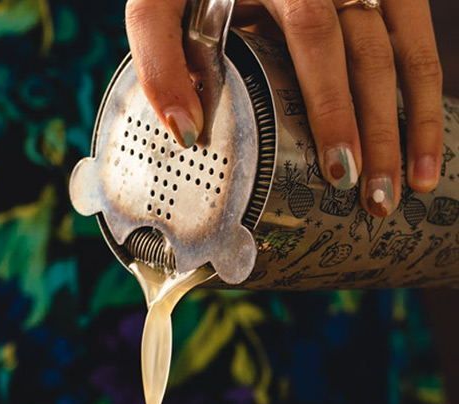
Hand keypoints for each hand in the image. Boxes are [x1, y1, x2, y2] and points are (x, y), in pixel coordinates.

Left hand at [125, 0, 442, 216]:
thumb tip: (186, 132)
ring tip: (413, 187)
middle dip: (376, 134)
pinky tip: (426, 149)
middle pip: (368, 55)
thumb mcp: (160, 0)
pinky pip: (417, 42)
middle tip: (374, 200)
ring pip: (406, 51)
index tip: (338, 166)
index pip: (314, 35)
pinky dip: (426, 98)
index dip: (331, 102)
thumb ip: (160, 56)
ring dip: (415, 122)